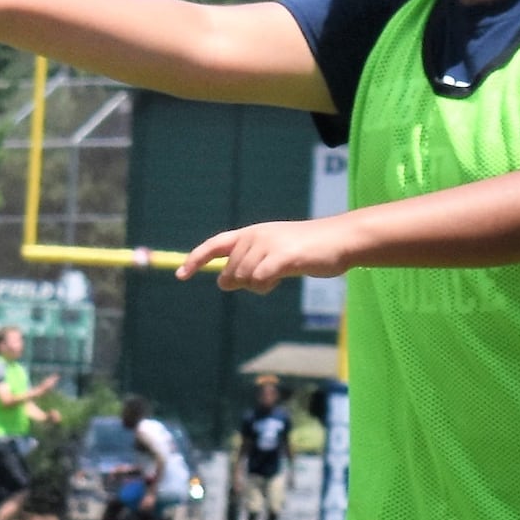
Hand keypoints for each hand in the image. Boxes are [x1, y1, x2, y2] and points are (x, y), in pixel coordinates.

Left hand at [179, 219, 350, 291]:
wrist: (339, 240)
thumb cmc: (308, 250)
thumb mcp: (274, 255)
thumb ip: (248, 266)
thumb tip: (222, 282)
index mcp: (251, 232)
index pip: (215, 245)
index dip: (196, 259)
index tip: (181, 275)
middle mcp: (255, 235)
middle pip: (231, 272)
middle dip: (243, 283)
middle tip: (268, 279)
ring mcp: (268, 244)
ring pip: (244, 278)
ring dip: (258, 286)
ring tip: (278, 276)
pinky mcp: (281, 256)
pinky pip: (259, 280)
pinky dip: (265, 286)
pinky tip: (278, 280)